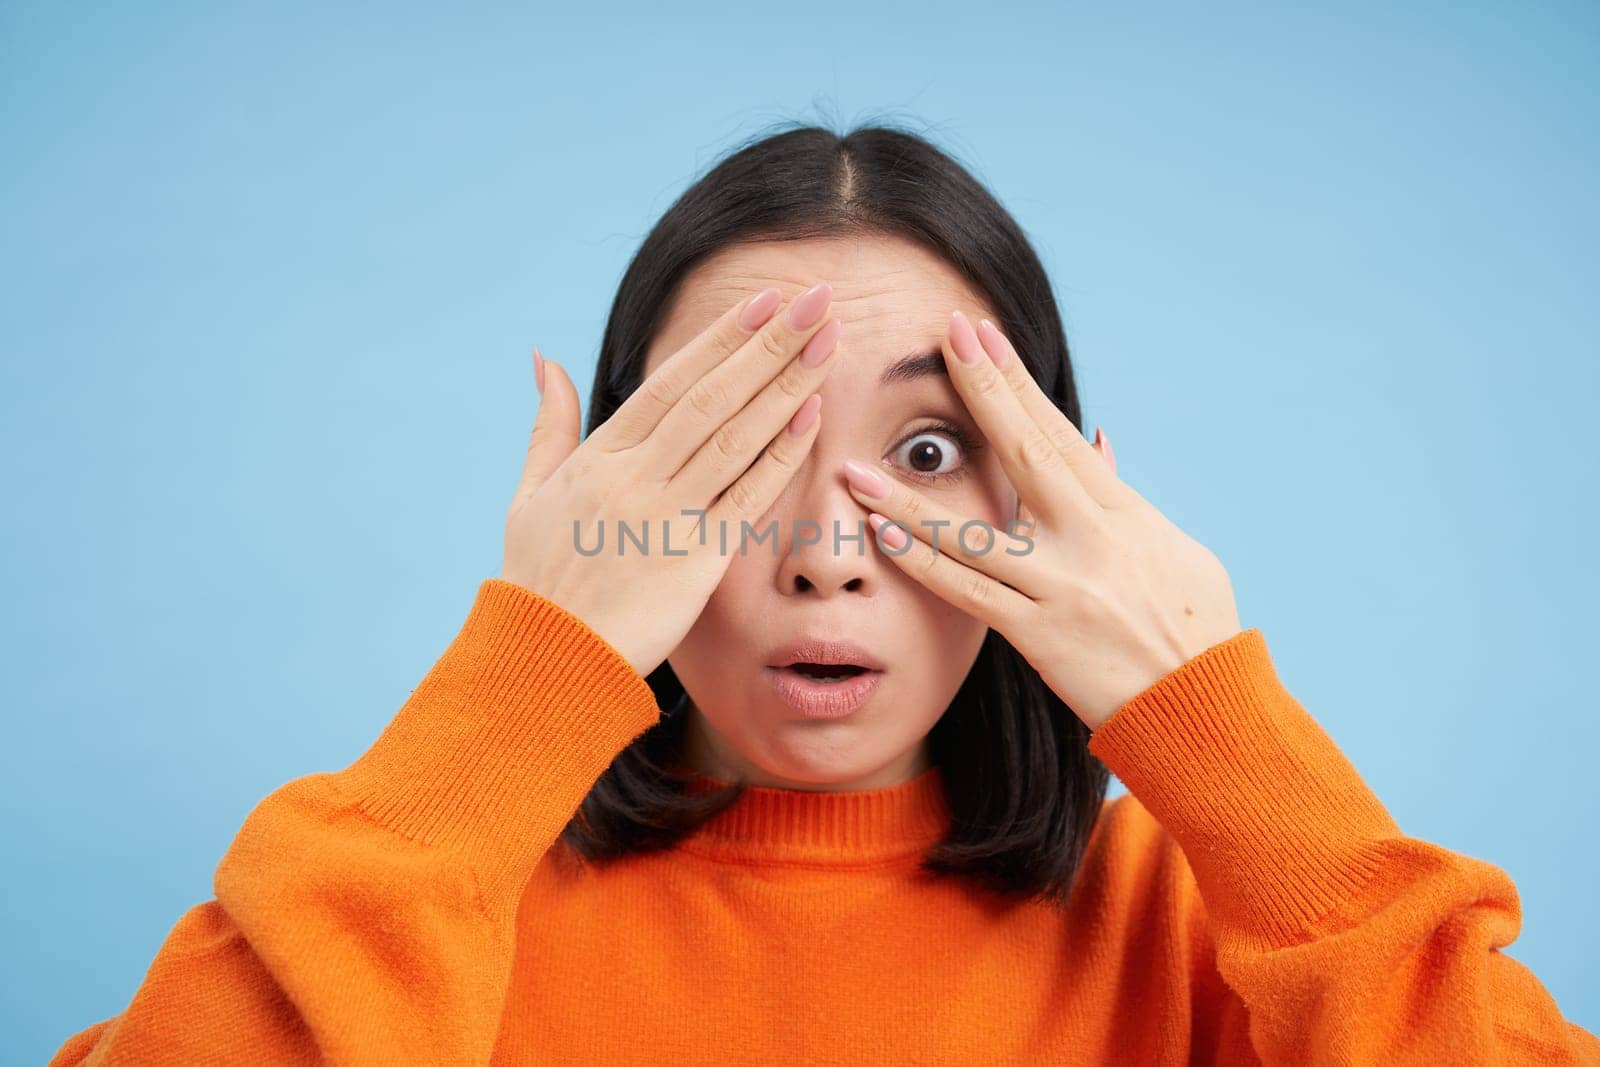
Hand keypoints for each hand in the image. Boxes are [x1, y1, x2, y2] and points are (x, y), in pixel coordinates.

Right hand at [503, 282, 842, 677]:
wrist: (547, 656)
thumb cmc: (539, 577)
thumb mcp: (530, 493)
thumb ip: (549, 424)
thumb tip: (545, 359)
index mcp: (601, 457)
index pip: (672, 381)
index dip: (722, 339)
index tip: (765, 302)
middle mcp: (636, 478)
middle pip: (713, 397)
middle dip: (768, 345)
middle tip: (816, 301)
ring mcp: (668, 518)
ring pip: (736, 439)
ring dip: (786, 388)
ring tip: (827, 345)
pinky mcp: (696, 562)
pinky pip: (746, 500)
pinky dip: (780, 457)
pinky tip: (814, 418)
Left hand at [839, 310, 1241, 731]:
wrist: (1206, 707)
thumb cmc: (1195, 629)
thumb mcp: (1170, 551)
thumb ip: (1122, 497)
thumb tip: (1096, 440)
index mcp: (1123, 512)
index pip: (1058, 432)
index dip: (1015, 382)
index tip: (980, 337)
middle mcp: (1092, 538)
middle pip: (1026, 451)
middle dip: (982, 390)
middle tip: (942, 339)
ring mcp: (1065, 586)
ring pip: (975, 531)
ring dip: (909, 499)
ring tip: (857, 470)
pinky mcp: (1042, 635)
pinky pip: (971, 594)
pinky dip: (926, 564)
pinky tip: (885, 537)